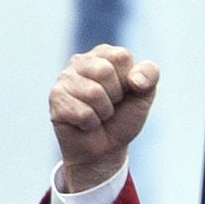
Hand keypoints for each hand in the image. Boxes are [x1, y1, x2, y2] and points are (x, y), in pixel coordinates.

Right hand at [48, 44, 159, 190]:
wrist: (106, 148)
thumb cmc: (123, 118)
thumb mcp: (144, 96)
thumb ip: (149, 76)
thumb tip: (136, 80)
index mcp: (103, 55)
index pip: (121, 56)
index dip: (130, 80)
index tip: (126, 91)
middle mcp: (80, 61)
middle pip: (104, 71)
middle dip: (115, 95)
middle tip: (111, 105)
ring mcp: (64, 78)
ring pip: (93, 92)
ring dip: (104, 112)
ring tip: (98, 114)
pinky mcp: (55, 98)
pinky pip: (83, 112)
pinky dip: (91, 123)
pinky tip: (85, 122)